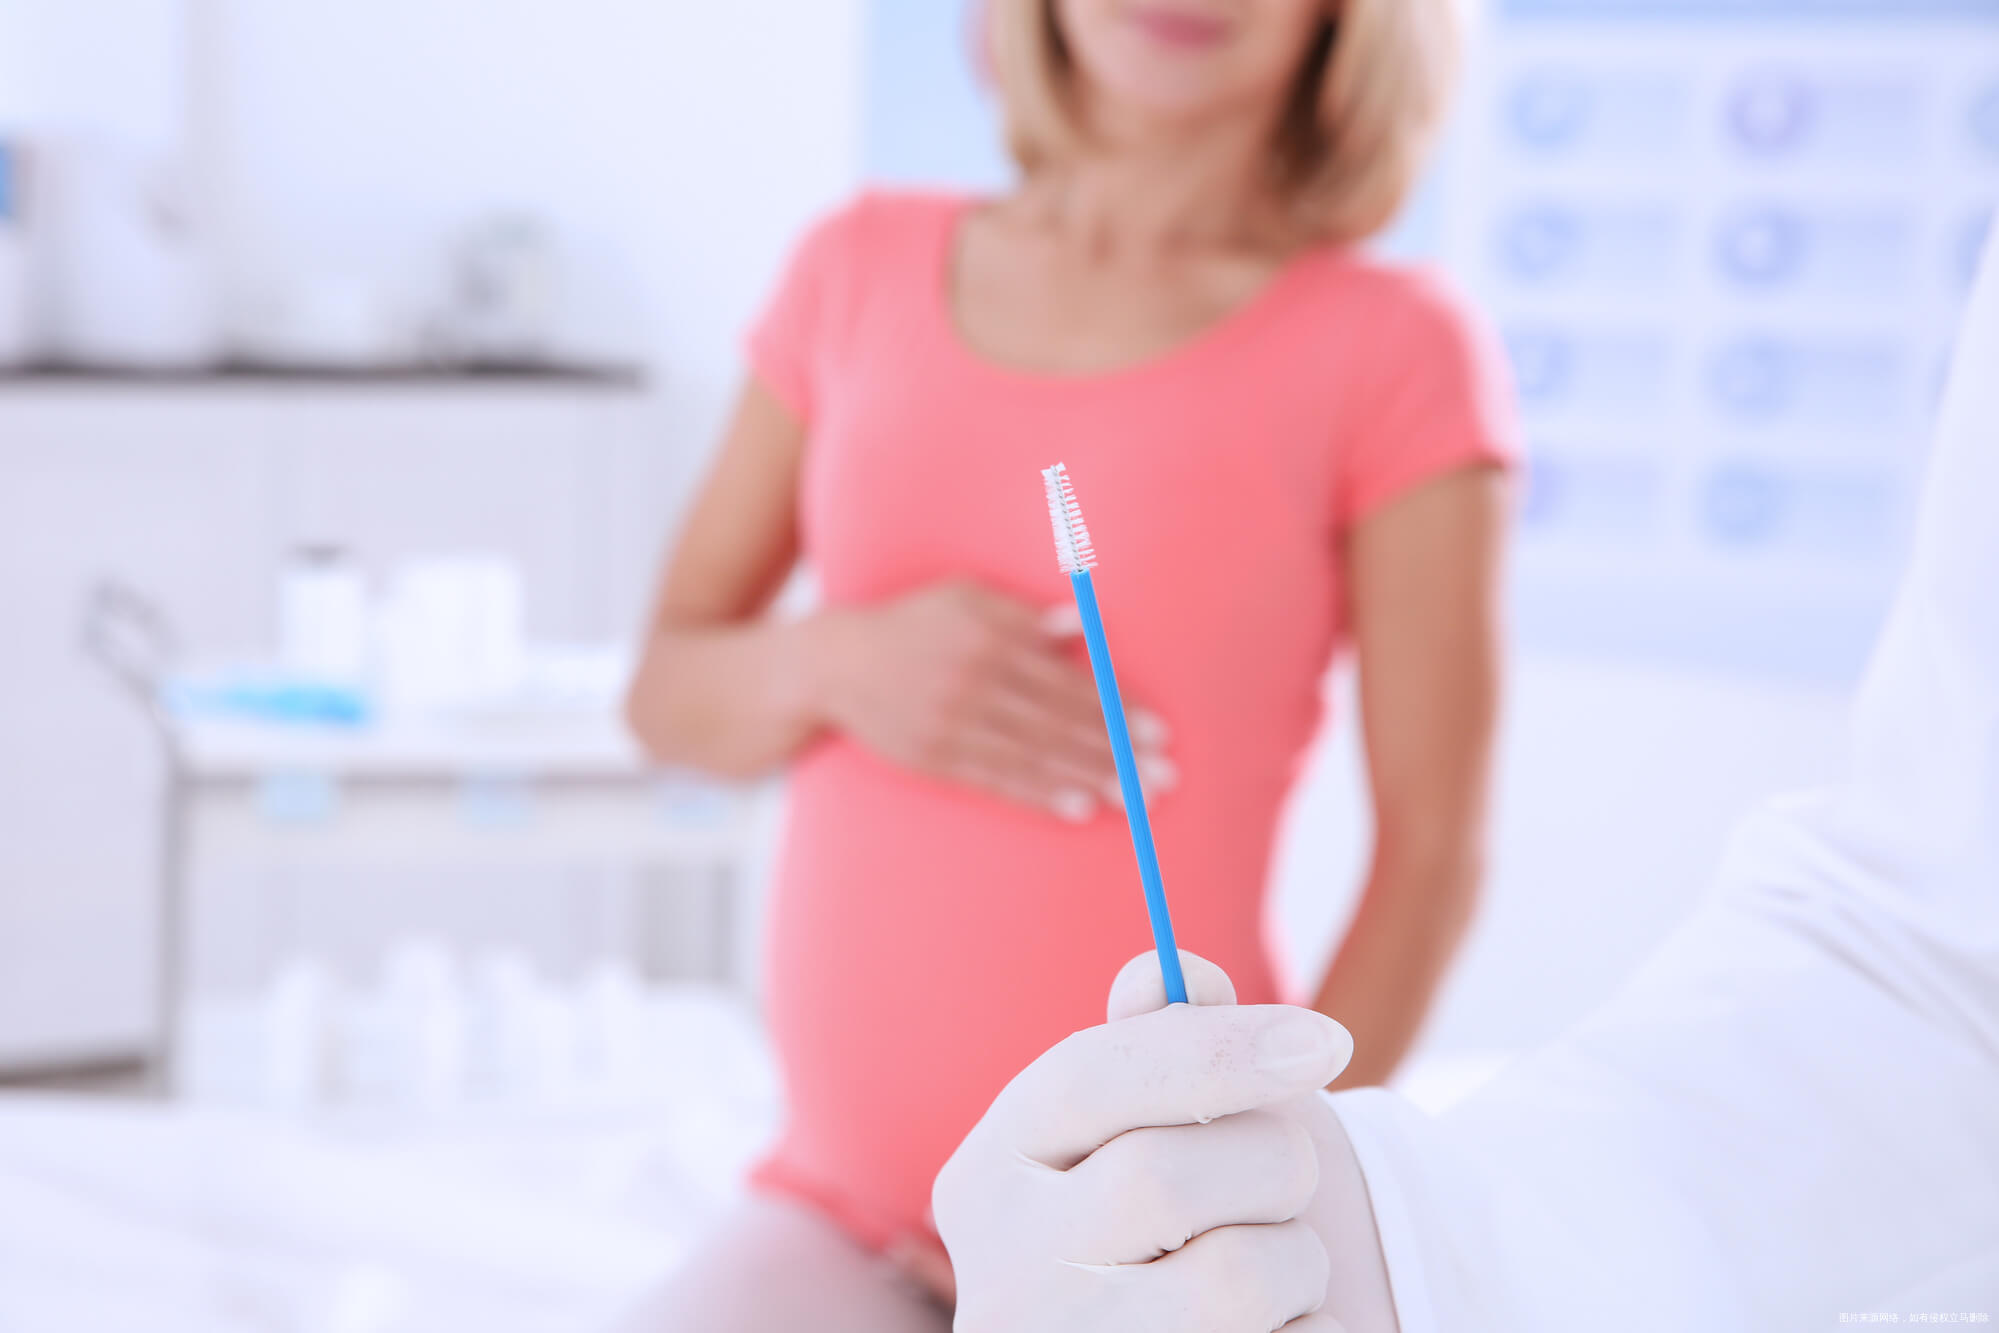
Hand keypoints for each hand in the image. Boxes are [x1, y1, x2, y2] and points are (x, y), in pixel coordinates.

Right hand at [812, 579, 1173, 820]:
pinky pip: (996, 780)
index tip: (1158, 732)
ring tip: (1136, 799)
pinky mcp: (932, 757)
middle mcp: (972, 681)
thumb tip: (1081, 624)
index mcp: (988, 636)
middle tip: (1165, 777)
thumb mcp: (963, 597)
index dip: (1115, 710)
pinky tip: (1079, 806)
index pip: (1066, 682)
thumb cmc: (913, 623)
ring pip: (1033, 757)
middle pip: (1059, 725)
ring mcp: (951, 723)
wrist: (833, 663)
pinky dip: (1040, 794)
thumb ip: (1022, 614)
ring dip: (1090, 779)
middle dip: (1116, 753)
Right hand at [932, 951, 1354, 1331]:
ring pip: (1239, 1278)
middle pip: (1165, 1177)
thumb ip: (1163, 1042)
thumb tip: (1177, 971)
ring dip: (1297, 1260)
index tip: (1325, 1040)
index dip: (1216, 1048)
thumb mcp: (1158, 1125)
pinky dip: (1313, 1328)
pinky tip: (1274, 1332)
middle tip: (1286, 1178)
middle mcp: (1005, 1281)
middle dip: (1268, 1160)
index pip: (1088, 1078)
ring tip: (1274, 1270)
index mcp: (987, 1179)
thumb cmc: (1181, 1222)